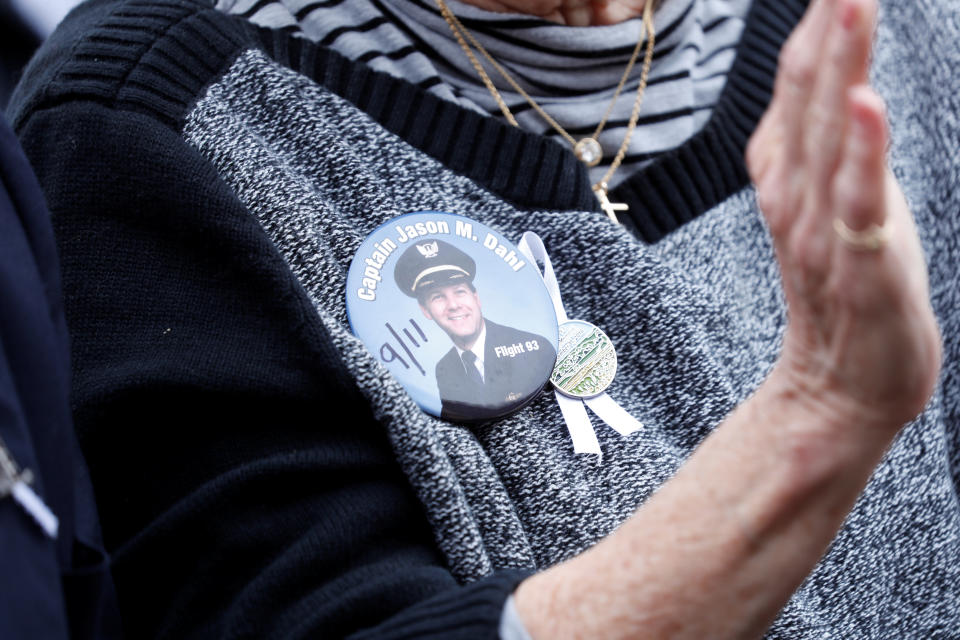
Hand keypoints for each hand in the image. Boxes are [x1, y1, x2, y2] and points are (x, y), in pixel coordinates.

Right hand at [746, 0, 940, 436]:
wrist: (838, 385)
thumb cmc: (844, 287)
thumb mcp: (827, 200)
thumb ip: (819, 139)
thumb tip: (832, 75)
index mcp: (785, 175)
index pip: (798, 84)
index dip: (818, 23)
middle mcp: (792, 195)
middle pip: (807, 99)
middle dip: (829, 25)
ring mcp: (820, 231)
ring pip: (827, 140)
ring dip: (839, 69)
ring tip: (852, 3)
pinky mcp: (858, 268)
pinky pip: (857, 204)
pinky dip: (860, 154)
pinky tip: (865, 106)